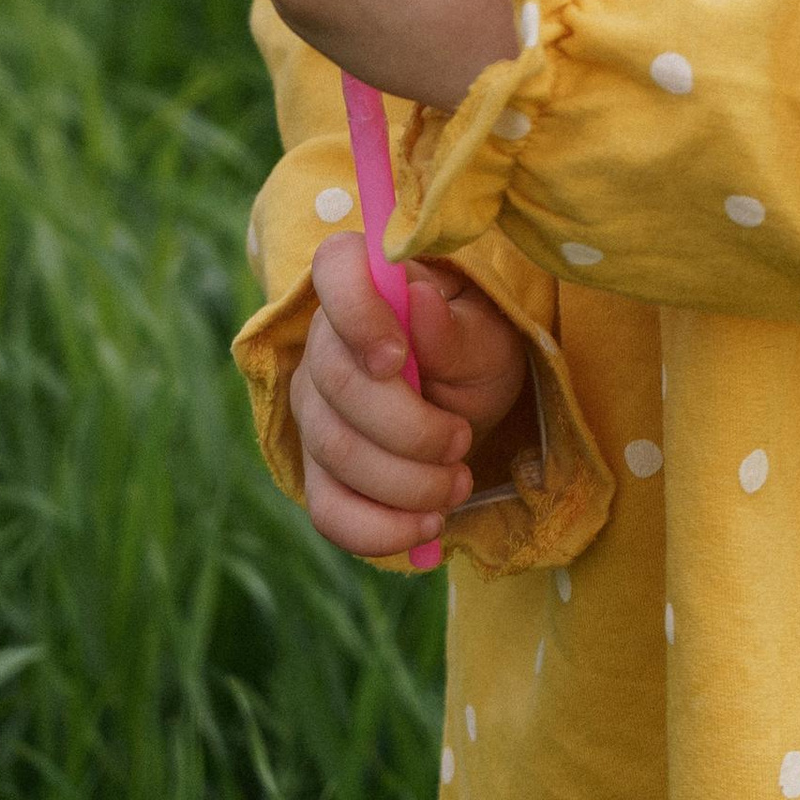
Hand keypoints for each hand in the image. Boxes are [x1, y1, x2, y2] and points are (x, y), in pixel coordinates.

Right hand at [294, 234, 531, 558]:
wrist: (470, 400)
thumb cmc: (477, 350)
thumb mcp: (487, 337)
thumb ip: (453, 330)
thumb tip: (418, 300)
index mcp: (366, 284)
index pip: (333, 270)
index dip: (355, 314)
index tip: (397, 358)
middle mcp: (324, 341)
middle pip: (337, 385)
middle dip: (408, 429)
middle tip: (461, 442)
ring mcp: (312, 407)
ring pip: (334, 451)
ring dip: (405, 483)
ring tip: (457, 484)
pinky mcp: (318, 469)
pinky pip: (327, 509)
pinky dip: (377, 529)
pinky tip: (424, 526)